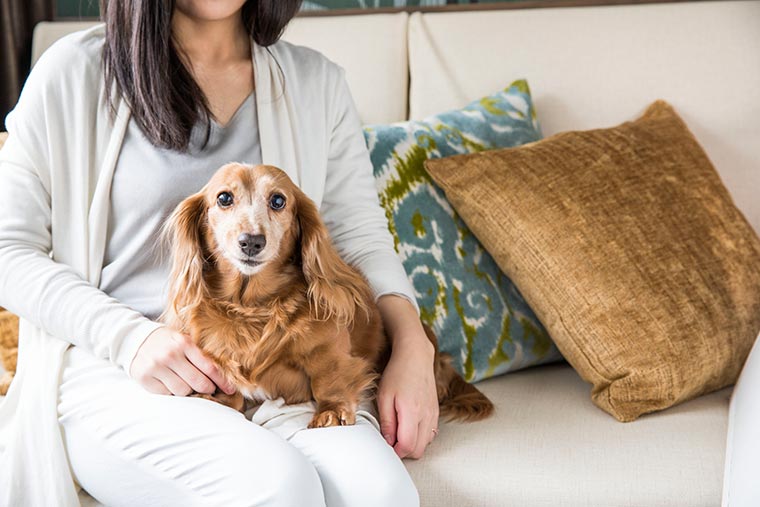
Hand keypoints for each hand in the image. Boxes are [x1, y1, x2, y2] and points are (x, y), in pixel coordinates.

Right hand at [129, 326, 235, 396]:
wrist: (136, 339)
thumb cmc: (167, 341)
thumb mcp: (184, 340)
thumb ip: (199, 354)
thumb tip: (222, 375)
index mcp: (184, 343)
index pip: (209, 367)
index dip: (222, 382)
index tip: (230, 390)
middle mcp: (171, 354)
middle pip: (198, 382)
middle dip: (208, 389)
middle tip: (209, 389)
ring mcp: (156, 367)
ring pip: (183, 391)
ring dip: (188, 391)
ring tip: (187, 384)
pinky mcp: (145, 378)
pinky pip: (167, 394)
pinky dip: (172, 393)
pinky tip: (171, 384)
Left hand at [377, 335, 438, 459]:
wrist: (416, 356)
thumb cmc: (397, 373)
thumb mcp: (384, 396)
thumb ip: (387, 422)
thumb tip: (387, 441)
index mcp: (412, 412)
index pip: (407, 445)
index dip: (395, 451)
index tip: (386, 447)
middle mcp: (426, 416)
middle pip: (418, 450)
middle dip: (404, 451)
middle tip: (391, 441)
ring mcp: (434, 414)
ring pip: (426, 443)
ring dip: (413, 444)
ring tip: (399, 432)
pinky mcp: (436, 412)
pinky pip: (430, 433)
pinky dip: (420, 436)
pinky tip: (409, 426)